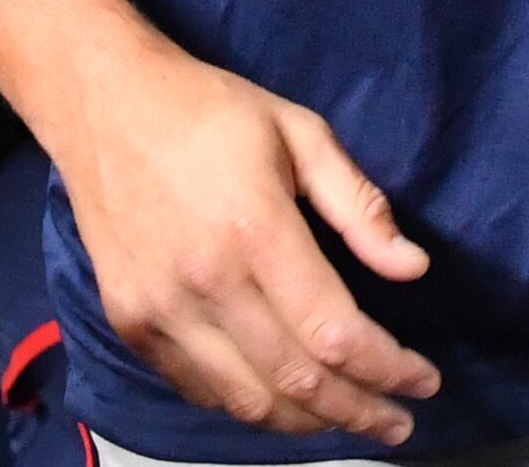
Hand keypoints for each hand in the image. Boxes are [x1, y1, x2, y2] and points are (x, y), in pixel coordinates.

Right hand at [50, 41, 441, 445]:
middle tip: (400, 424)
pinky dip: (250, 407)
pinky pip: (201, 389)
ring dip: (310, 423)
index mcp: (255, 229)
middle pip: (298, 381)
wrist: (103, 103)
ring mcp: (159, 309)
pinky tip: (284, 400)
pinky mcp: (129, 322)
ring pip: (248, 401)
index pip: (335, 333)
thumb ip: (358, 204)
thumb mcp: (299, 131)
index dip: (389, 369)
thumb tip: (413, 268)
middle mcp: (205, 281)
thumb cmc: (209, 111)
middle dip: (361, 412)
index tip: (425, 381)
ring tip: (351, 419)